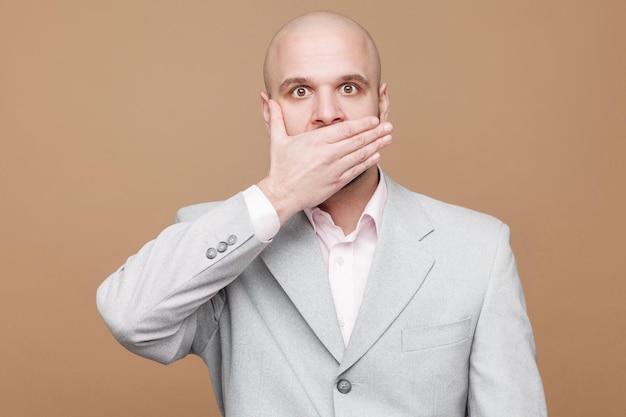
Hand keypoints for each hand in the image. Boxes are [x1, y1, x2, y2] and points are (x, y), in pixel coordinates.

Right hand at [257, 99, 392, 223]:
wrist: (282, 194)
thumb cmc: (280, 167)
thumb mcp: (277, 140)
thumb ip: (276, 118)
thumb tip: (268, 100)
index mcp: (317, 140)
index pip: (346, 128)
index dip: (363, 123)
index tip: (375, 119)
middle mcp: (329, 153)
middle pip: (358, 140)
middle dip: (376, 132)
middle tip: (389, 126)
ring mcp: (335, 168)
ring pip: (360, 154)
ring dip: (377, 146)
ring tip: (388, 138)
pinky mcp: (337, 182)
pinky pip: (357, 170)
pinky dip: (368, 162)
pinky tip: (377, 156)